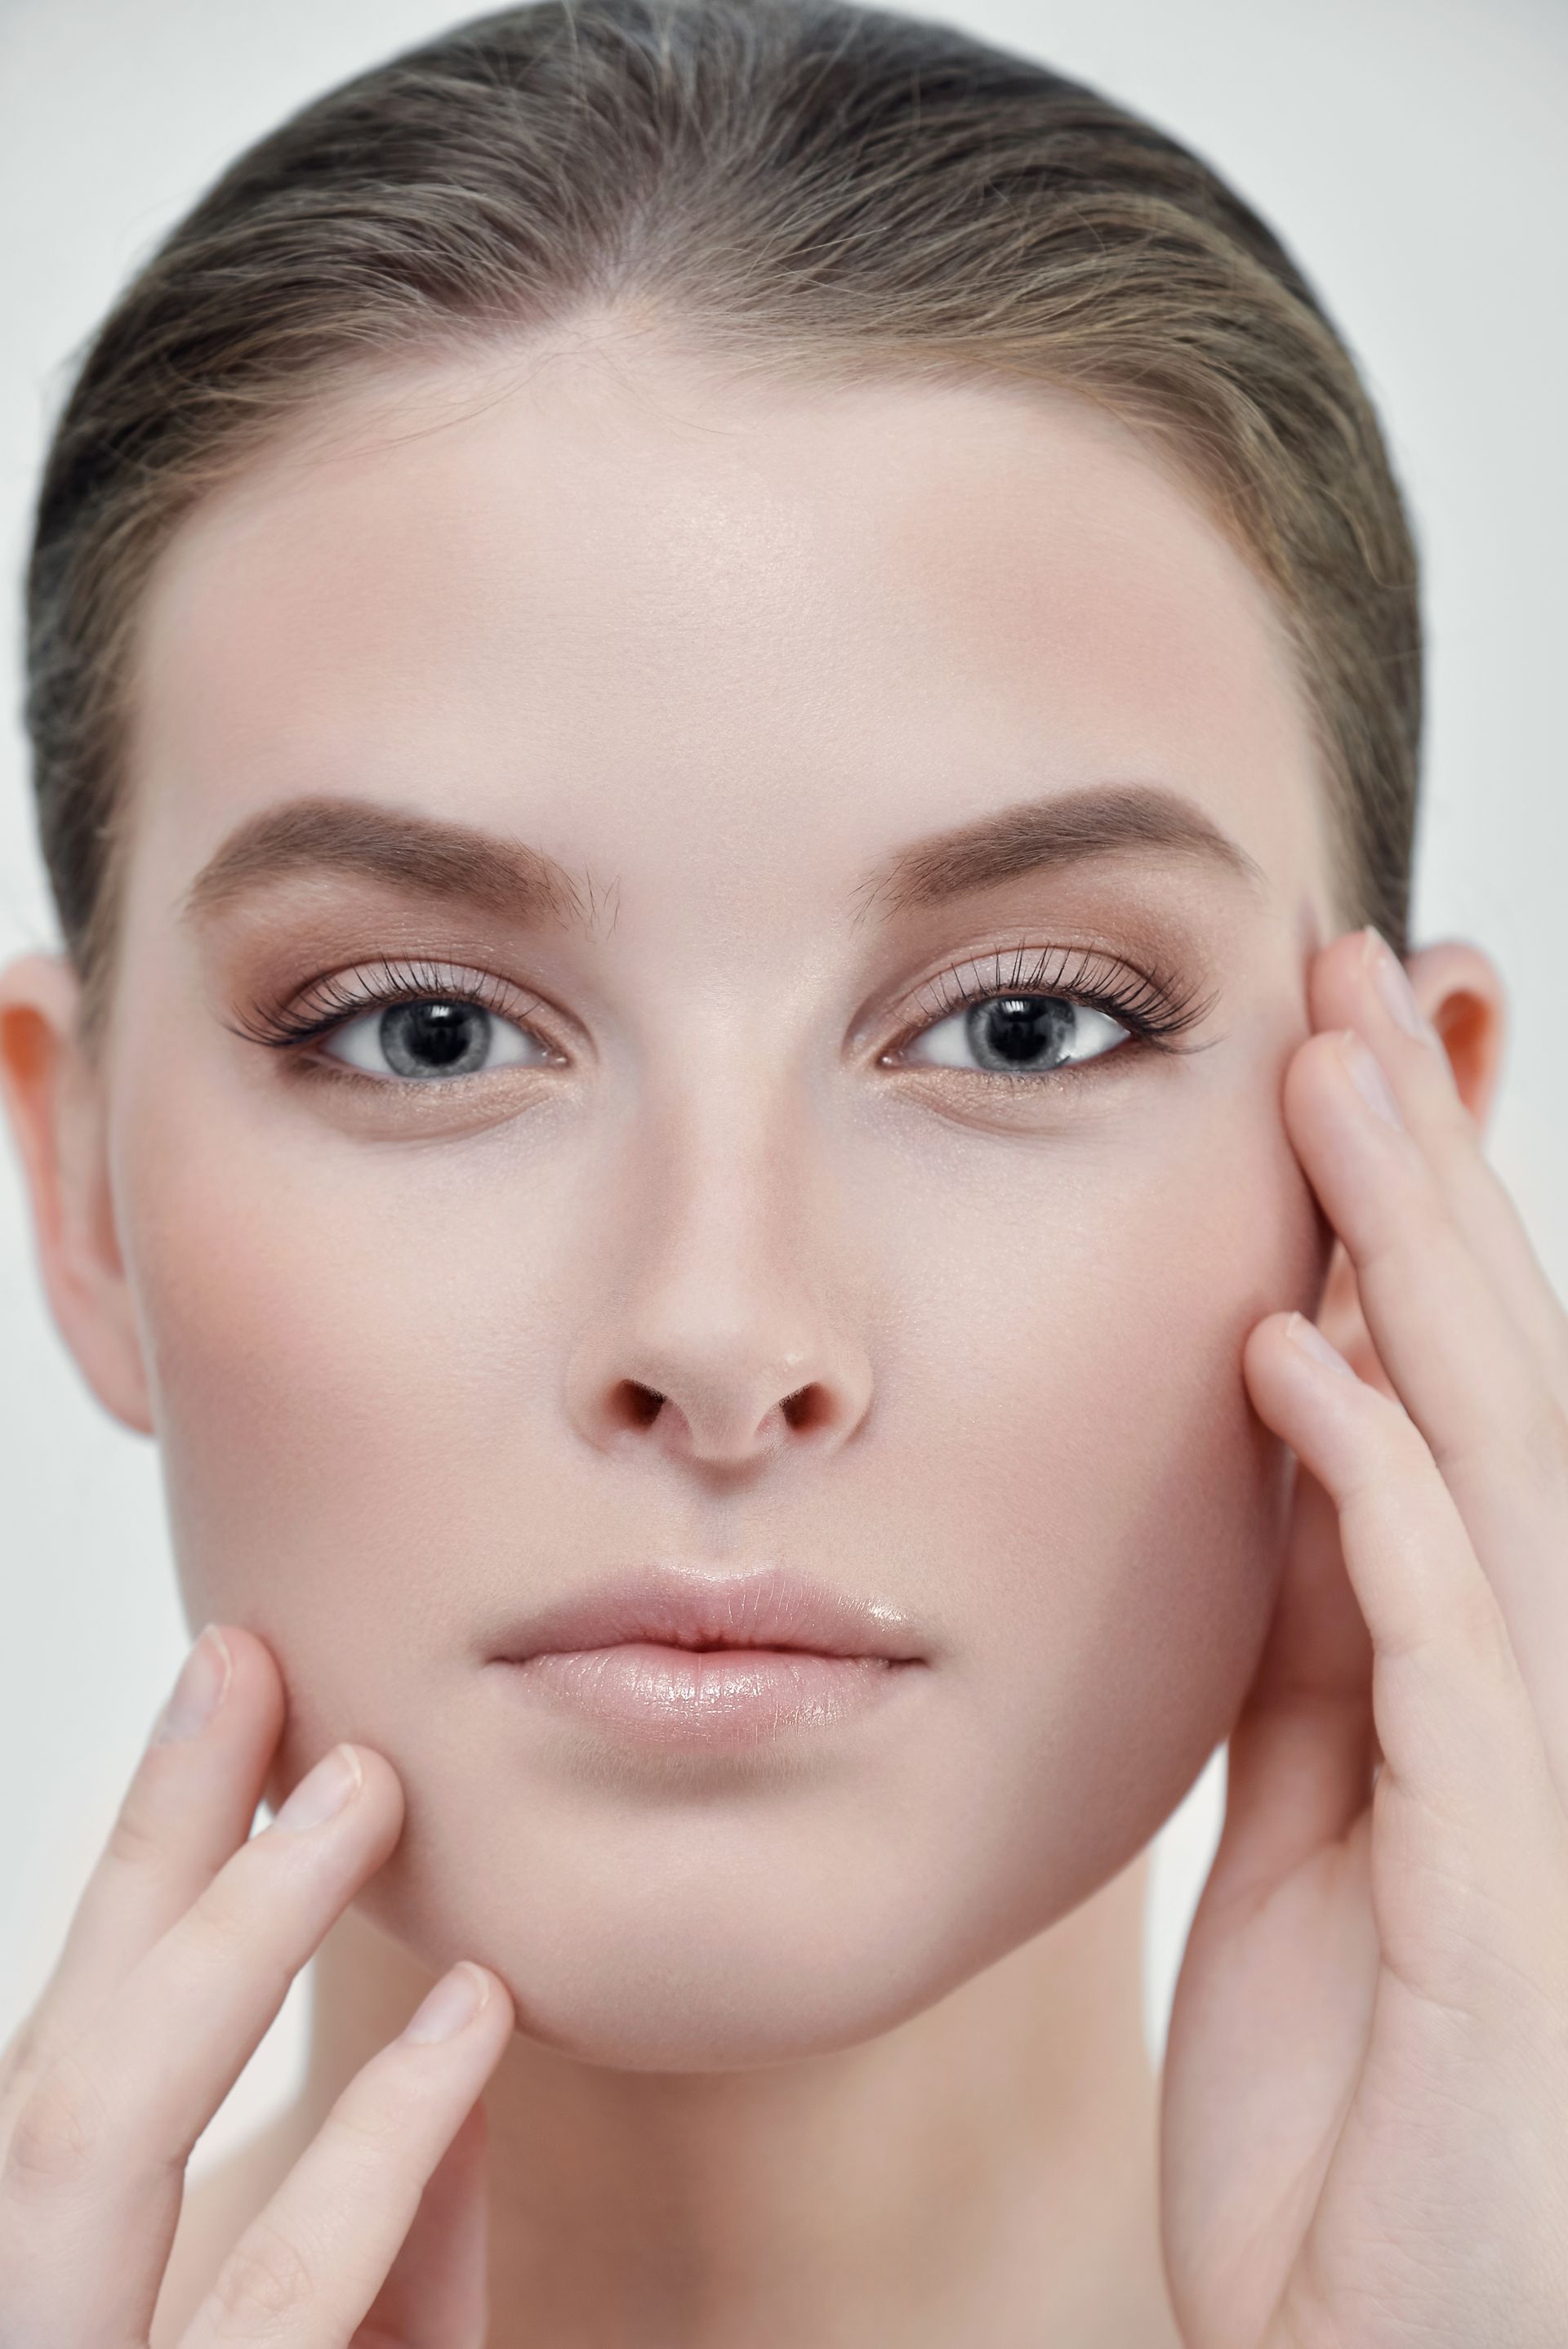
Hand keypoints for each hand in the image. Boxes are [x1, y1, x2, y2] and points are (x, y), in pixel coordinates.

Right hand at [0, 1626, 514, 2346]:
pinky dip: (372, 2151)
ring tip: (364, 1790)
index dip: (149, 1864)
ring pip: (95, 2140)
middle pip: (61, 2070)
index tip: (229, 1678)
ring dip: (234, 1937)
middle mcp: (36, 2325)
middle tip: (254, 1668)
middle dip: (155, 1856)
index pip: (82, 2055)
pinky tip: (468, 2017)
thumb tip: (462, 2013)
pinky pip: (276, 2304)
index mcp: (74, 2297)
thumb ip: (393, 2247)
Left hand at [1160, 924, 1567, 2348]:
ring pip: (1487, 1466)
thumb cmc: (1349, 2092)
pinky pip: (1440, 1660)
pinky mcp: (1500, 1904)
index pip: (1445, 1387)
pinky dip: (1378, 1501)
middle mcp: (1533, 1689)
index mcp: (1468, 1667)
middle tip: (1360, 971)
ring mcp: (1534, 1787)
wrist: (1375, 2346)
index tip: (1358, 1034)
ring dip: (1414, 1266)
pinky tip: (1300, 1363)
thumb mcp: (1310, 1807)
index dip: (1412, 1204)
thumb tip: (1283, 1417)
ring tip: (1337, 1081)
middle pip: (1485, 1377)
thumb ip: (1313, 1626)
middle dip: (1424, 1168)